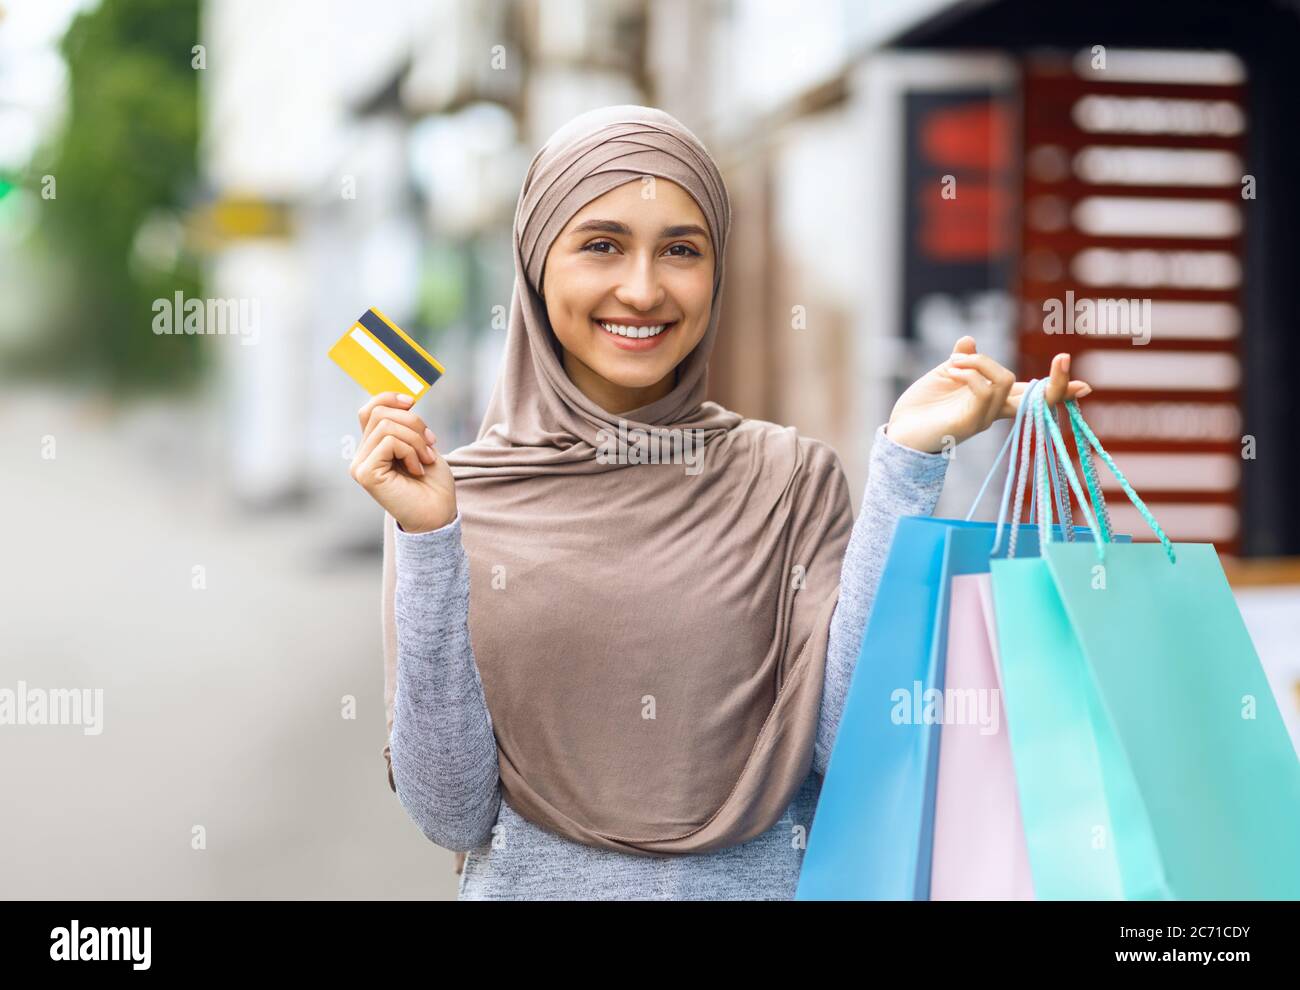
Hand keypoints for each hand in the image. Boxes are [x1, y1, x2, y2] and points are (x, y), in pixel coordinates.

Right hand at [350, 392, 457, 533]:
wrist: (438, 514)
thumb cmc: (432, 483)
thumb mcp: (421, 445)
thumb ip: (406, 425)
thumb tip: (404, 399)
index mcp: (373, 448)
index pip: (369, 410)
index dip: (389, 398)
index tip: (412, 402)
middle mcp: (362, 456)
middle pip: (380, 413)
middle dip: (413, 422)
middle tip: (431, 443)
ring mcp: (360, 465)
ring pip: (386, 426)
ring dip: (416, 440)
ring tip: (426, 459)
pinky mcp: (365, 474)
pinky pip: (389, 442)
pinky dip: (411, 451)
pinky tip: (417, 469)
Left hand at [886, 335, 1092, 453]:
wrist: (899, 433)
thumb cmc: (922, 408)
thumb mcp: (944, 376)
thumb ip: (962, 360)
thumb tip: (969, 340)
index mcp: (994, 399)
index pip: (1033, 395)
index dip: (1058, 389)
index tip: (1086, 386)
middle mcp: (995, 412)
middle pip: (1039, 401)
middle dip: (1057, 382)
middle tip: (1064, 358)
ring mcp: (985, 419)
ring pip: (1004, 381)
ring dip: (979, 362)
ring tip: (954, 362)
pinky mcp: (970, 423)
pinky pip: (984, 391)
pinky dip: (970, 372)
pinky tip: (951, 369)